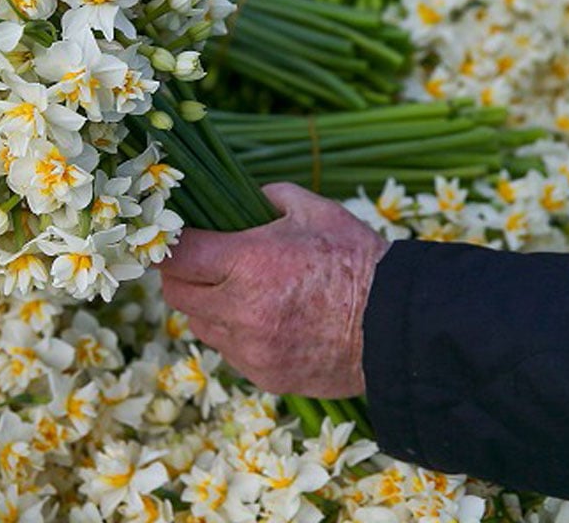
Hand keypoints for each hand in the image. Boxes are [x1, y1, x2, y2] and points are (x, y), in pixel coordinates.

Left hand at [158, 182, 388, 398]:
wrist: (398, 326)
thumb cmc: (357, 261)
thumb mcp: (314, 210)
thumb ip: (268, 196)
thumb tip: (238, 193)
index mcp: (248, 263)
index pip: (175, 256)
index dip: (170, 244)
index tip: (178, 237)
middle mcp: (241, 310)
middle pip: (176, 294)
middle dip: (183, 275)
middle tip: (202, 263)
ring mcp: (250, 349)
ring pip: (198, 325)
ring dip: (207, 307)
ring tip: (239, 292)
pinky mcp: (263, 375)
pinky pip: (228, 352)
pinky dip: (234, 335)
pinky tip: (264, 320)